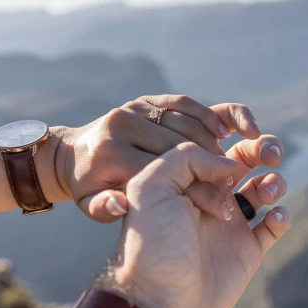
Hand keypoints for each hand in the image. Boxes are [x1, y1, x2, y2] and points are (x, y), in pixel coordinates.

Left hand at [47, 95, 261, 221]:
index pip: (164, 173)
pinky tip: (226, 132)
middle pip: (178, 146)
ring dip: (213, 144)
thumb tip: (120, 204)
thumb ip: (104, 209)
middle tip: (232, 188)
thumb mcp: (91, 204)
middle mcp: (122, 124)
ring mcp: (135, 107)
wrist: (74, 152)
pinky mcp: (146, 99)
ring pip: (184, 122)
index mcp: (111, 153)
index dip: (198, 192)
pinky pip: (182, 103)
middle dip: (210, 168)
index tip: (221, 209)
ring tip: (232, 166)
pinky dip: (207, 115)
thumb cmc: (90, 186)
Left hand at [103, 135, 290, 307]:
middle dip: (261, 149)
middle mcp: (206, 197)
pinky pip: (274, 224)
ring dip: (274, 181)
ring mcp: (228, 224)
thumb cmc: (152, 244)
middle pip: (243, 160)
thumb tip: (229, 161)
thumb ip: (186, 157)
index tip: (240, 138)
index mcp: (183, 179)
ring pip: (263, 189)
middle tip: (271, 153)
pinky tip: (273, 218)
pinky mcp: (248, 250)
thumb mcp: (151, 187)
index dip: (228, 138)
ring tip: (267, 191)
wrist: (160, 303)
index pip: (214, 144)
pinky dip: (282, 214)